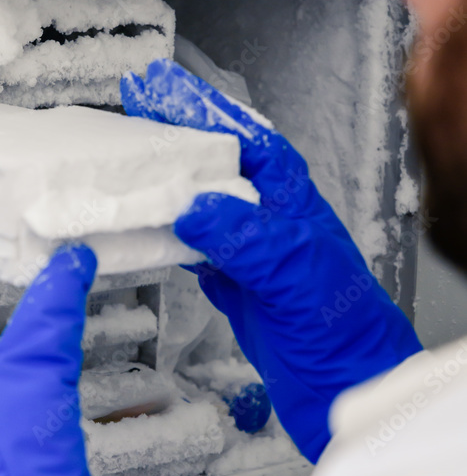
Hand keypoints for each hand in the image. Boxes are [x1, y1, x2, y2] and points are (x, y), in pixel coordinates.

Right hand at [121, 60, 421, 462]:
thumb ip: (246, 237)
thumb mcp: (296, 272)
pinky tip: (145, 231)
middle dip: (176, 133)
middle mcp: (268, 221)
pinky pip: (191, 250)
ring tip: (127, 161)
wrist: (347, 388)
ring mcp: (249, 254)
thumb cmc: (343, 330)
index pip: (242, 139)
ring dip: (165, 183)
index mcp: (290, 203)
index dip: (201, 110)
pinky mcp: (235, 287)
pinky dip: (165, 238)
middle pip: (216, 163)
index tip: (158, 87)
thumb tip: (194, 207)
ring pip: (199, 204)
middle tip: (134, 105)